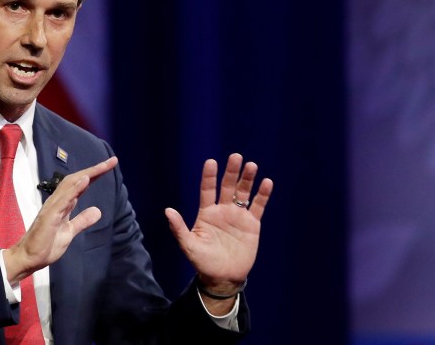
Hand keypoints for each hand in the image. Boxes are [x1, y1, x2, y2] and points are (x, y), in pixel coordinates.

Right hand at [3, 157, 117, 282]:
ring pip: (71, 185)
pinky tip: (85, 180)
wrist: (28, 258)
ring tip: (102, 166)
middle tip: (112, 161)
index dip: (94, 175)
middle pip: (77, 180)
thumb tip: (97, 211)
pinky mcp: (50, 215)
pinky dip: (75, 188)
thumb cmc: (45, 245)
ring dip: (87, 174)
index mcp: (63, 205)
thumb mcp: (70, 232)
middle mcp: (57, 201)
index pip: (80, 185)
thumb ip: (82, 221)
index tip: (110, 166)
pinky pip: (64, 199)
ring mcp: (53, 207)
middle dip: (94, 170)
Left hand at [165, 153, 271, 307]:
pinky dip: (262, 195)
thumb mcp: (189, 246)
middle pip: (227, 186)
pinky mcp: (252, 225)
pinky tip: (266, 182)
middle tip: (236, 156)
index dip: (209, 176)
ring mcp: (238, 216)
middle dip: (231, 172)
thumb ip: (179, 228)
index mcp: (207, 213)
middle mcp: (222, 211)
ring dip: (247, 179)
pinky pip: (258, 206)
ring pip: (243, 193)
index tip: (211, 162)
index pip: (208, 190)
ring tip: (251, 166)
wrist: (223, 277)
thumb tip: (167, 210)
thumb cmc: (203, 262)